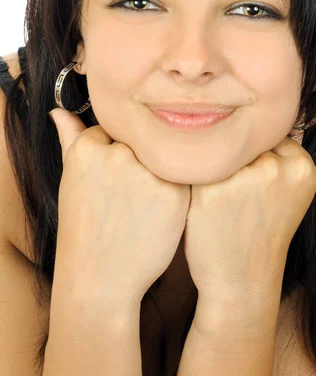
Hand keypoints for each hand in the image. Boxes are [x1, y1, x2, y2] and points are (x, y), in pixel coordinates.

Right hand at [49, 107, 190, 304]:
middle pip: (140, 140)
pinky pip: (182, 176)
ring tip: (143, 204)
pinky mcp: (176, 193)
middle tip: (129, 193)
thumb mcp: (72, 178)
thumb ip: (70, 138)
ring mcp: (148, 173)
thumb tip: (58, 112)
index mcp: (89, 148)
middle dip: (138, 160)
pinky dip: (174, 189)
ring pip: (163, 156)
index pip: (114, 128)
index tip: (112, 177)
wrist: (100, 278)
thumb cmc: (84, 227)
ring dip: (158, 172)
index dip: (116, 152)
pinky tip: (159, 210)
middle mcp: (119, 155)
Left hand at [183, 134, 315, 304]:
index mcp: (302, 168)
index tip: (250, 177)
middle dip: (236, 157)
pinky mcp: (209, 189)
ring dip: (213, 162)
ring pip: (221, 148)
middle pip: (246, 140)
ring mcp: (243, 178)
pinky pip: (197, 163)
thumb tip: (252, 112)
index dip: (255, 154)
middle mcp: (275, 168)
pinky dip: (194, 174)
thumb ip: (278, 156)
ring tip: (218, 192)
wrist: (241, 280)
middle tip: (233, 186)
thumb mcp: (288, 191)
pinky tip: (199, 194)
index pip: (270, 135)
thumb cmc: (261, 231)